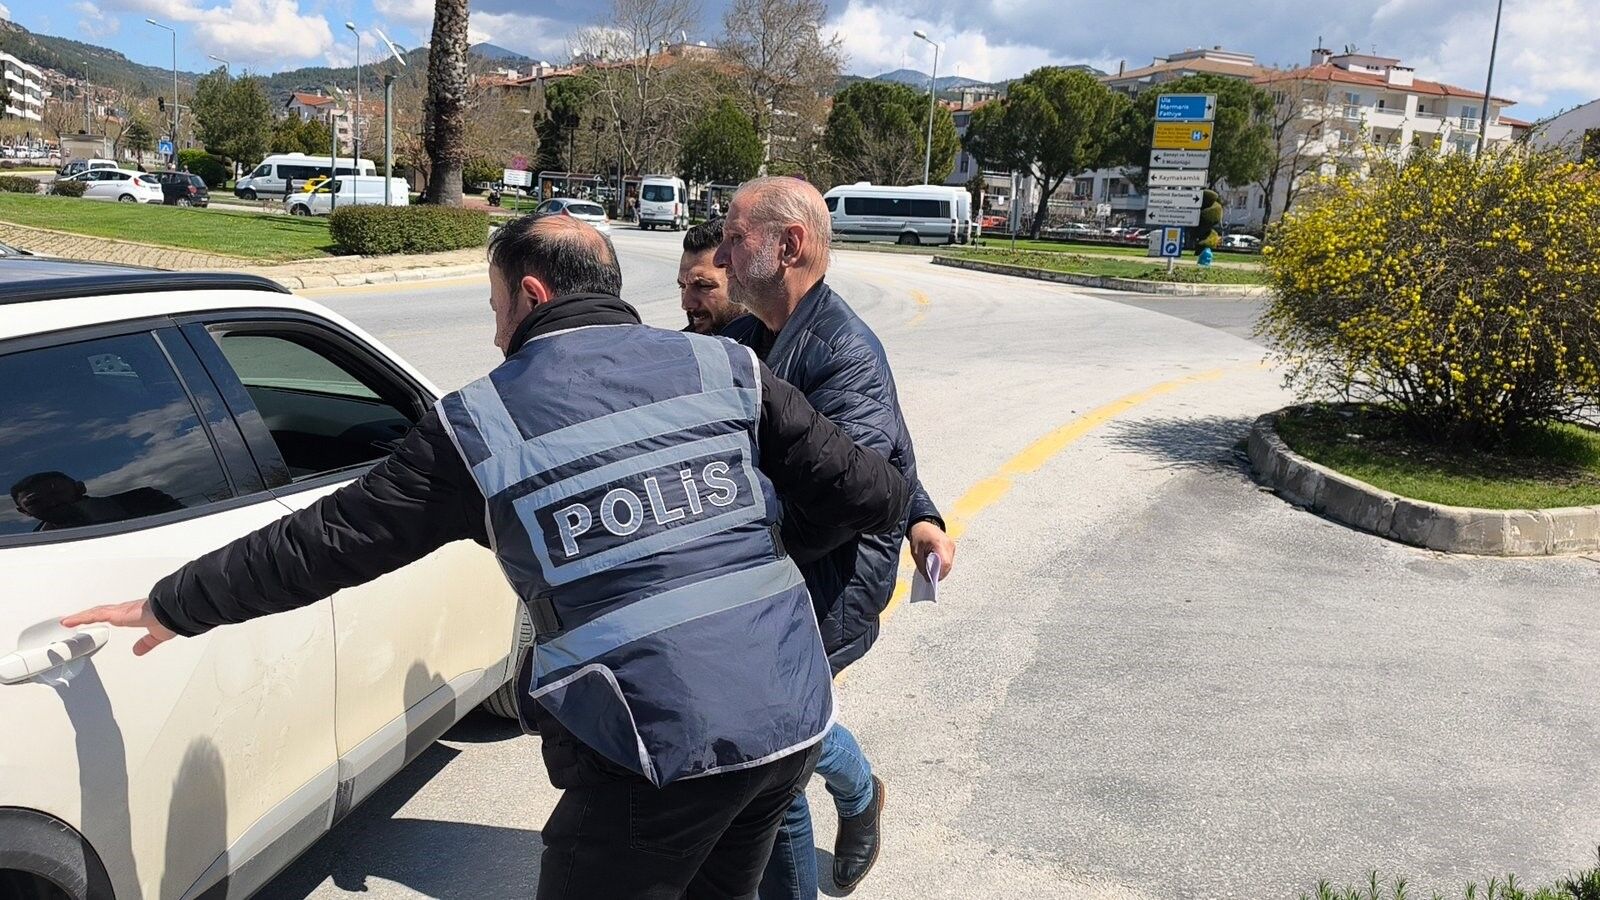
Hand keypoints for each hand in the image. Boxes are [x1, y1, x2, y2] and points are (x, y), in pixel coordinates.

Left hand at [61, 599, 176, 656]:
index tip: (94, 620)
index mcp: (133, 615)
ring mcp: (119, 611)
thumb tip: (138, 650)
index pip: (112, 615)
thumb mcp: (156, 636)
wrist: (174, 611)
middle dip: (87, 616)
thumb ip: (146, 643)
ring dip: (80, 617)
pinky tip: (70, 621)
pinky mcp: (117, 614)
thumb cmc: (169, 619)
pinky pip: (94, 615)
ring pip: (94, 613)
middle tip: (74, 620)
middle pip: (100, 612)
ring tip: (67, 621)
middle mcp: (124, 611)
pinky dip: (80, 618)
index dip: (102, 617)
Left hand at [909, 521, 954, 580]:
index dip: (939, 573)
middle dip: (939, 572)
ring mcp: (951, 545)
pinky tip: (935, 561)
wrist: (923, 524)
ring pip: (950, 564)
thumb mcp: (916, 552)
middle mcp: (948, 544)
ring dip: (941, 568)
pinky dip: (942, 564)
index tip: (931, 578)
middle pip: (948, 565)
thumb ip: (922, 566)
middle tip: (929, 573)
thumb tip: (928, 578)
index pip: (944, 563)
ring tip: (931, 565)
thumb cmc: (919, 535)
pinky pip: (949, 560)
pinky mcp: (952, 547)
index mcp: (939, 544)